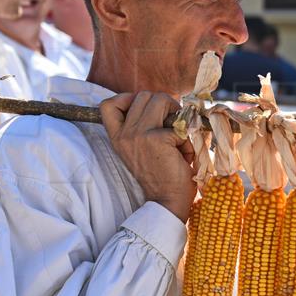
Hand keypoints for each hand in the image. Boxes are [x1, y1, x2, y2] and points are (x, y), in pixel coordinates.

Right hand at [101, 92, 195, 222]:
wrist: (167, 201)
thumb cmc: (160, 174)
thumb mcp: (142, 147)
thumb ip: (143, 124)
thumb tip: (165, 101)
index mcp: (117, 137)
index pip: (108, 104)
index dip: (127, 98)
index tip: (145, 110)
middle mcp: (124, 134)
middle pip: (144, 95)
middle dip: (164, 105)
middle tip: (172, 125)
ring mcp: (138, 135)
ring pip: (161, 100)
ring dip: (176, 115)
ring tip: (178, 137)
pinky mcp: (157, 138)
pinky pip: (180, 123)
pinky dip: (188, 138)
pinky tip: (185, 155)